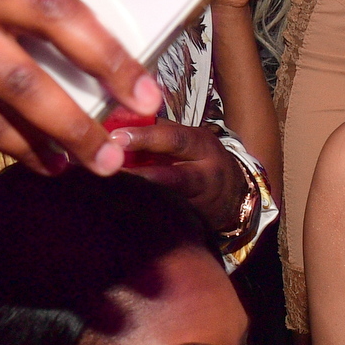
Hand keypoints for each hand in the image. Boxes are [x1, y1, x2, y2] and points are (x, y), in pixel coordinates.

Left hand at [108, 119, 247, 230]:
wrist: (235, 195)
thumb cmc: (202, 160)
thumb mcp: (189, 140)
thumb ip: (159, 132)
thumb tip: (117, 120)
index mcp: (202, 146)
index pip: (174, 139)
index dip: (145, 138)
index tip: (116, 138)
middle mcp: (207, 175)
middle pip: (175, 177)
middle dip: (141, 177)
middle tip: (110, 172)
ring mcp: (202, 203)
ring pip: (170, 203)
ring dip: (140, 200)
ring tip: (109, 196)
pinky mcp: (195, 224)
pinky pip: (167, 221)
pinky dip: (144, 217)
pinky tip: (121, 214)